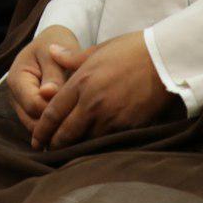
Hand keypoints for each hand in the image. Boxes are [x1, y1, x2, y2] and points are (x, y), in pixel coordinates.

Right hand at [6, 25, 81, 132]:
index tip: (78, 109)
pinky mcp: (31, 112)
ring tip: (79, 127)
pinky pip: (42, 128)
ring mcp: (21, 106)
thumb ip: (53, 74)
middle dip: (55, 125)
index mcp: (17, 79)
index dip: (55, 110)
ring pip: (37, 129)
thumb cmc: (53, 43)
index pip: (33, 105)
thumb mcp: (53, 54)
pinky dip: (56, 129)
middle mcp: (15, 96)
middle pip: (32, 122)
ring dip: (55, 130)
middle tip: (82, 122)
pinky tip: (74, 127)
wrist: (51, 43)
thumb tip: (48, 94)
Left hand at [30, 31, 174, 150]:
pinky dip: (97, 146)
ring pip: (86, 140)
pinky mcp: (129, 126)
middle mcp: (92, 103)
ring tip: (68, 153)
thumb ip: (70, 57)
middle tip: (48, 151)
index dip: (42, 129)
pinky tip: (93, 148)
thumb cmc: (131, 50)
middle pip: (66, 132)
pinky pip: (107, 142)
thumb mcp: (97, 49)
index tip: (36, 139)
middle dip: (55, 144)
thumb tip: (52, 50)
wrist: (166, 59)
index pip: (53, 112)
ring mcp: (111, 117)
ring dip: (76, 147)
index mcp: (81, 83)